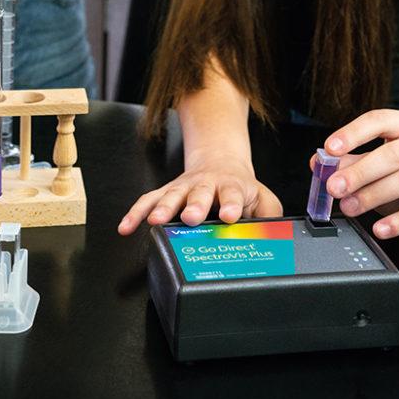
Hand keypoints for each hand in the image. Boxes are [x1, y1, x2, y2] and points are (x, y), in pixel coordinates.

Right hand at [117, 153, 282, 234]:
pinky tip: (126, 227)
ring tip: (155, 221)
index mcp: (233, 187)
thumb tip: (272, 236)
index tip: (230, 215)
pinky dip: (135, 213)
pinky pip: (148, 200)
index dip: (232, 205)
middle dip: (194, 205)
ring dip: (163, 208)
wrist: (220, 162)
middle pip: (200, 194)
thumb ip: (270, 217)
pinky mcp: (166, 192)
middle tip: (191, 217)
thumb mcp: (263, 199)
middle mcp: (207, 185)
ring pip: (171, 195)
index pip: (234, 195)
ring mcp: (184, 188)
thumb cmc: (241, 189)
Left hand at [317, 109, 398, 245]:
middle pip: (393, 153)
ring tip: (351, 208)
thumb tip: (318, 164)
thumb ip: (349, 161)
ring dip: (375, 195)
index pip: (379, 120)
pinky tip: (381, 229)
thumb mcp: (376, 164)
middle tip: (335, 189)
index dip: (353, 134)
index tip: (329, 150)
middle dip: (360, 172)